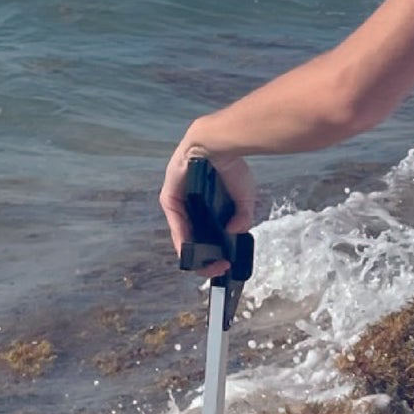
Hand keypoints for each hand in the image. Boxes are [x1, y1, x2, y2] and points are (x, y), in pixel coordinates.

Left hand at [159, 136, 256, 276]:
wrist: (220, 145)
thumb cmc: (232, 166)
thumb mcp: (244, 197)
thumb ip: (242, 217)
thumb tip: (235, 231)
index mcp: (206, 207)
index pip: (206, 235)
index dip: (215, 252)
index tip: (226, 263)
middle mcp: (190, 207)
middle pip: (194, 239)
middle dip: (205, 258)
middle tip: (218, 268)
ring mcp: (178, 204)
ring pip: (183, 236)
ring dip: (194, 254)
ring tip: (206, 267)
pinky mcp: (170, 199)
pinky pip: (175, 225)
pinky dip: (183, 241)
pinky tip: (191, 253)